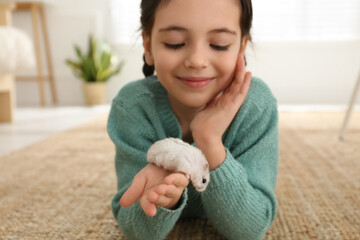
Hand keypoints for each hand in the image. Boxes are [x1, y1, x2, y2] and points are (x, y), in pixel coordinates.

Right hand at [120, 163, 189, 216]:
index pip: (149, 204)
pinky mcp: (182, 180)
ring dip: (166, 190)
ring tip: (160, 188)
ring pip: (171, 192)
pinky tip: (168, 180)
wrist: (165, 161)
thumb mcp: (140, 180)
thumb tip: (122, 204)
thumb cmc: (153, 173)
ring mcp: (175, 188)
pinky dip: (175, 181)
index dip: (149, 207)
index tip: (151, 212)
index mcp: (152, 198)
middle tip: (152, 195)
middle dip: (157, 198)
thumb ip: (133, 191)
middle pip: (161, 200)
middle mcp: (164, 196)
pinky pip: (180, 181)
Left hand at [190, 53, 250, 168]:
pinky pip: (240, 92)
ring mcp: (231, 104)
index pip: (230, 83)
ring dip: (241, 71)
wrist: (204, 136)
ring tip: (243, 59)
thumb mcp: (206, 107)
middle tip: (239, 55)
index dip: (232, 72)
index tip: (233, 61)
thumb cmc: (203, 124)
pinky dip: (244, 83)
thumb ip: (211, 100)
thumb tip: (211, 93)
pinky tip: (248, 74)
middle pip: (236, 81)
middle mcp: (230, 101)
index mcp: (223, 100)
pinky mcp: (231, 106)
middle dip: (238, 68)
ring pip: (239, 84)